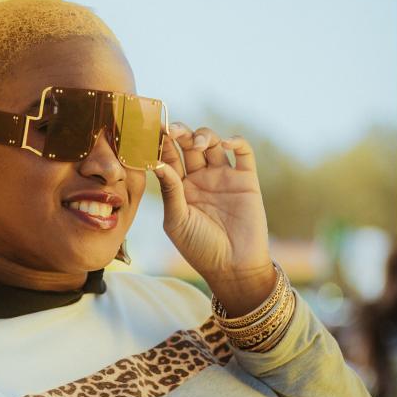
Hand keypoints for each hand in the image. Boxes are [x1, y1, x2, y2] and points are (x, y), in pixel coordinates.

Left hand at [153, 122, 277, 315]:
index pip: (167, 158)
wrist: (233, 267)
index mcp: (178, 187)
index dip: (160, 144)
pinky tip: (225, 143)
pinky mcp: (246, 179)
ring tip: (197, 143)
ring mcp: (223, 176)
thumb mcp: (177, 220)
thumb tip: (157, 163)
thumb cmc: (199, 248)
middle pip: (188, 146)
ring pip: (212, 143)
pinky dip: (235, 142)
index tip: (150, 132)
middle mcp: (199, 178)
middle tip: (172, 129)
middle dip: (180, 133)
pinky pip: (243, 152)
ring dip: (203, 135)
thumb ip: (170, 192)